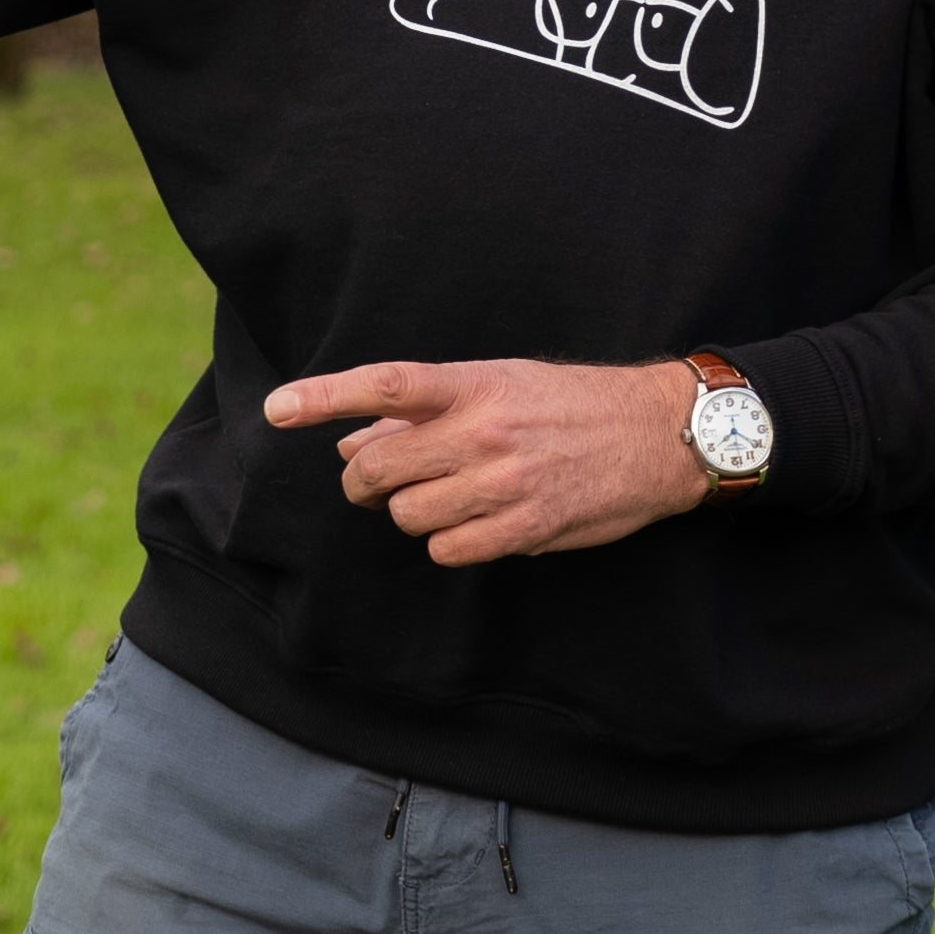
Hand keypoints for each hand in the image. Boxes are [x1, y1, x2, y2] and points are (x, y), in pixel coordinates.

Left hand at [264, 358, 705, 565]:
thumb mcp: (502, 384)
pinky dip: (450, 543)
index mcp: (476, 384)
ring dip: (413, 512)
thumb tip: (354, 440)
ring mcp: (504, 481)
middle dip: (365, 481)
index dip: (324, 396)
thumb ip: (428, 411)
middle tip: (375, 482)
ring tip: (445, 498)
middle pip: (381, 465)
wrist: (657, 433)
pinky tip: (475, 524)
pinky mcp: (525, 527)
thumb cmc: (570, 404)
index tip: (278, 408)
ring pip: (409, 514)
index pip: (385, 384)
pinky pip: (450, 550)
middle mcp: (485, 429)